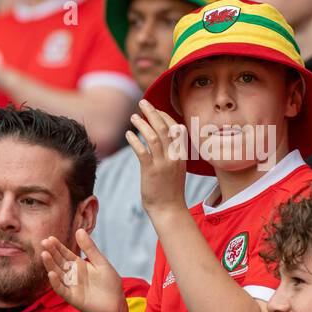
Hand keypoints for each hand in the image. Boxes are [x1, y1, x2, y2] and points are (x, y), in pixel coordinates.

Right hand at [39, 228, 127, 311]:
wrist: (116, 303)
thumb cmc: (110, 283)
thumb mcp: (101, 262)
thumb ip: (90, 248)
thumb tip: (79, 230)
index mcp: (79, 266)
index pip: (65, 254)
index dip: (58, 247)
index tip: (50, 238)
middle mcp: (72, 275)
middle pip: (59, 263)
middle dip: (51, 253)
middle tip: (44, 243)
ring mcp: (71, 286)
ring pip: (58, 274)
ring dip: (50, 265)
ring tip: (44, 254)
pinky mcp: (73, 298)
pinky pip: (62, 290)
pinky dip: (56, 283)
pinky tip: (51, 274)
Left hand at [127, 99, 187, 216]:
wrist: (169, 209)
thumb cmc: (170, 189)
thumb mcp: (176, 168)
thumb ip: (172, 152)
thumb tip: (163, 139)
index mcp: (182, 154)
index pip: (175, 128)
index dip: (165, 116)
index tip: (155, 110)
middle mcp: (174, 156)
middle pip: (164, 128)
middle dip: (153, 112)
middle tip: (143, 102)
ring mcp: (163, 163)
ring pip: (153, 137)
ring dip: (142, 124)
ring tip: (133, 116)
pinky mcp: (151, 171)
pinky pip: (142, 151)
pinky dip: (135, 140)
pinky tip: (129, 134)